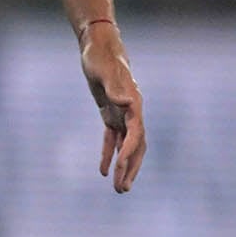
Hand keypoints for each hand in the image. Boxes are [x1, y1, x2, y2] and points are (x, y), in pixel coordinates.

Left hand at [80, 21, 145, 191]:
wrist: (99, 47)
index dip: (130, 151)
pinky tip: (103, 171)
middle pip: (136, 146)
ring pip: (126, 146)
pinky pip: (111, 139)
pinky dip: (108, 154)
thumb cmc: (101, 57)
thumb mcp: (104, 71)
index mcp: (134, 104)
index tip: (122, 168)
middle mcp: (132, 112)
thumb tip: (128, 102)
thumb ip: (115, 87)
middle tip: (123, 189)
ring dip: (124, 167)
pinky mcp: (111, 114)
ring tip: (119, 189)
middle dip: (131, 168)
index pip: (136, 133)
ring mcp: (123, 114)